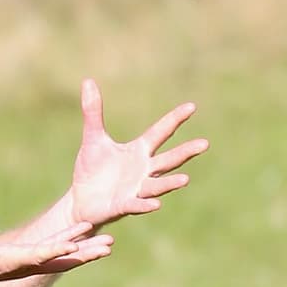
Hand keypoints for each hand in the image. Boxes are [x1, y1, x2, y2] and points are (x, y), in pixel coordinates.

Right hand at [0, 216, 112, 286]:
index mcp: (10, 262)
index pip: (37, 255)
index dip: (55, 249)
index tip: (75, 244)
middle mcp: (25, 266)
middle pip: (60, 260)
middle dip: (84, 254)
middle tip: (108, 247)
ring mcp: (29, 264)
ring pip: (63, 258)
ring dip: (86, 250)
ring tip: (109, 243)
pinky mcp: (29, 259)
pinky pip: (57, 253)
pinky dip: (74, 246)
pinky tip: (88, 236)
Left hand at [69, 79, 207, 228]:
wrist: (81, 200)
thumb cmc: (92, 170)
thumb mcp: (92, 139)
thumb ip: (93, 113)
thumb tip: (88, 81)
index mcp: (139, 151)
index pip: (161, 132)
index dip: (175, 119)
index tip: (191, 106)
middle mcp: (143, 170)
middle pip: (169, 160)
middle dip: (186, 152)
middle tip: (205, 143)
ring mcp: (136, 189)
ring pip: (157, 185)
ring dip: (170, 183)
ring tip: (185, 179)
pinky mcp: (123, 206)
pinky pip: (136, 205)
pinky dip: (145, 204)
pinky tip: (155, 204)